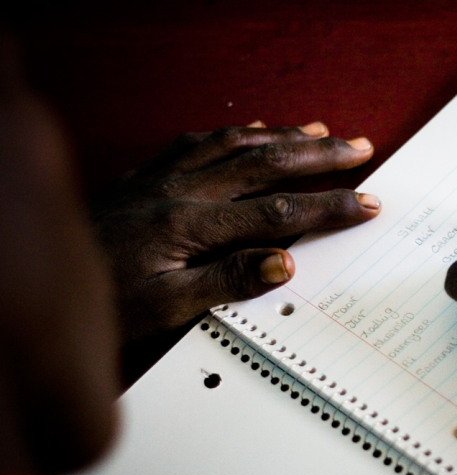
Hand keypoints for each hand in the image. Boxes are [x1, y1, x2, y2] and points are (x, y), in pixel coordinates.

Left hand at [93, 121, 380, 340]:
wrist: (37, 275)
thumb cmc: (100, 302)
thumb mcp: (165, 307)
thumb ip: (226, 281)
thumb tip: (284, 263)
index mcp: (190, 224)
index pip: (277, 211)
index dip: (328, 207)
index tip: (366, 204)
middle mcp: (180, 189)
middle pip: (264, 162)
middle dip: (319, 155)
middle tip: (360, 148)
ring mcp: (162, 176)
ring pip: (236, 144)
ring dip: (284, 136)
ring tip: (321, 131)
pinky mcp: (146, 174)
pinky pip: (199, 141)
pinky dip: (235, 133)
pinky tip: (251, 131)